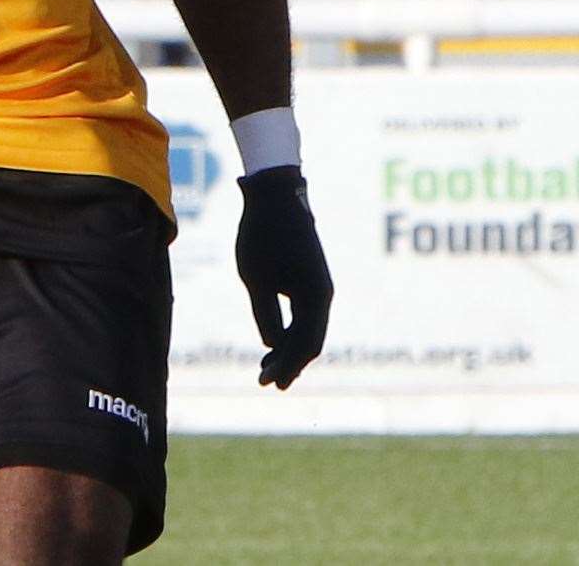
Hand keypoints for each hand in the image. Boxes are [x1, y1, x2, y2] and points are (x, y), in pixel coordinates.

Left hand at [235, 165, 331, 388]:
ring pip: (308, 329)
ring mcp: (318, 286)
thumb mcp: (256, 278)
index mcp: (315, 297)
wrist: (275, 195)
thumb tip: (272, 345)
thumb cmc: (262, 234)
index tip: (267, 383)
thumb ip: (265, 313)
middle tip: (267, 383)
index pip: (304, 344)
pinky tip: (273, 340)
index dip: (286, 366)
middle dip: (290, 363)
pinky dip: (291, 331)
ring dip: (290, 349)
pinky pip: (304, 314)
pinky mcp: (310, 278)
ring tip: (267, 368)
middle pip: (310, 341)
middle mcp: (323, 295)